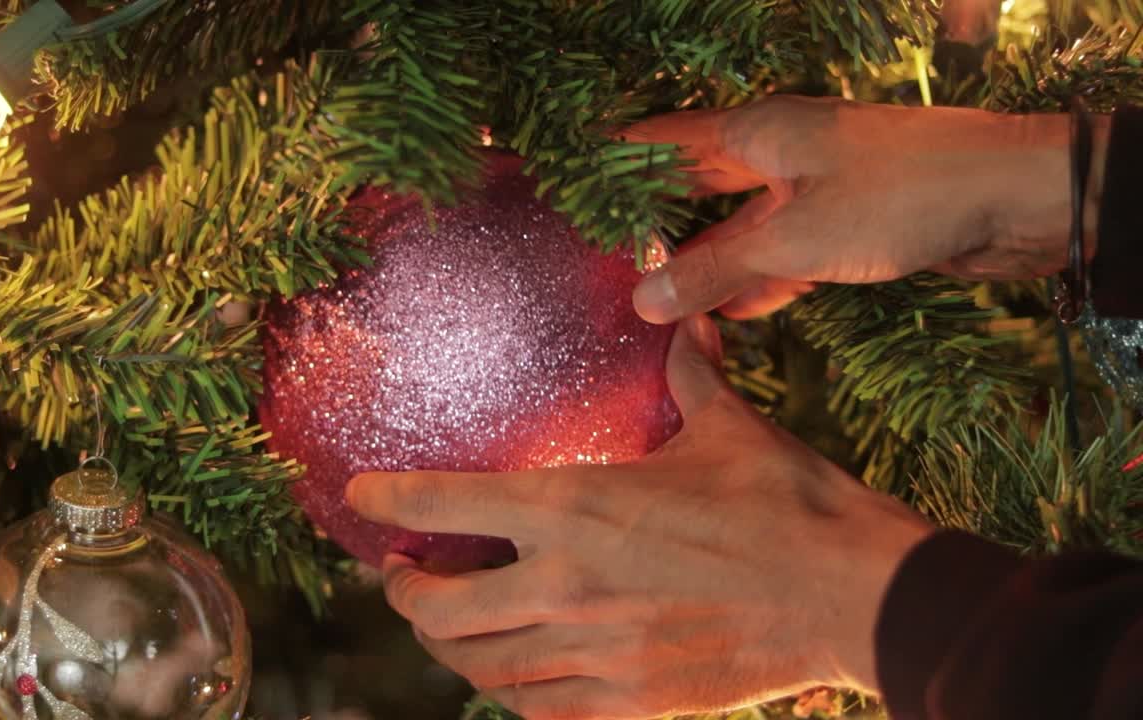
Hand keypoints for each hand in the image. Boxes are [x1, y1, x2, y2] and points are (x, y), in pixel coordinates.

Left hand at [346, 315, 932, 718]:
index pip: (448, 501)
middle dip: (405, 593)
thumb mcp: (729, 428)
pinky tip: (509, 674)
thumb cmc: (788, 503)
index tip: (359, 496)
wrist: (851, 596)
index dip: (388, 499)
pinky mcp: (631, 703)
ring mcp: (595, 653)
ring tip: (444, 627)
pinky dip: (508, 692)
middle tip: (403, 576)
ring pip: (481, 667)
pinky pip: (538, 710)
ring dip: (447, 647)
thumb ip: (689, 373)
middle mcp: (569, 584)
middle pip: (441, 607)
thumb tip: (682, 313)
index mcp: (579, 506)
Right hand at [625, 96, 1110, 323]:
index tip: (561, 184)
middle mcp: (777, 153)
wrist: (1015, 199)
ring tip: (650, 298)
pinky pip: (780, 252)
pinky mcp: (845, 224)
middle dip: (650, 220)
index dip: (609, 161)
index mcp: (755, 132)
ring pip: (737, 225)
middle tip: (598, 256)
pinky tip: (726, 315)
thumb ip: (714, 272)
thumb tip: (640, 301)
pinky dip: (753, 280)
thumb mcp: (794, 240)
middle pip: (694, 183)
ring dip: (702, 261)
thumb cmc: (900, 197)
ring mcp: (812, 188)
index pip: (658, 141)